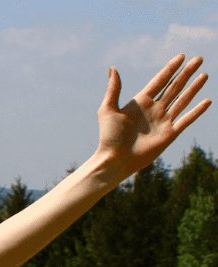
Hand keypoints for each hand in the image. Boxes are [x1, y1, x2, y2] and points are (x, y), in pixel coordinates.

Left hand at [96, 54, 209, 178]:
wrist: (115, 159)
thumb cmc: (109, 136)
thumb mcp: (108, 109)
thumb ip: (113, 89)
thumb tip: (113, 68)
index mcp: (140, 102)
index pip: (159, 81)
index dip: (170, 68)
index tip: (181, 56)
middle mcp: (154, 109)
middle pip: (174, 86)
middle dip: (186, 73)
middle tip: (199, 59)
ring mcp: (163, 121)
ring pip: (182, 100)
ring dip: (194, 87)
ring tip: (204, 74)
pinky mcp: (170, 134)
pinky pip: (186, 119)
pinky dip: (197, 111)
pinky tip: (207, 101)